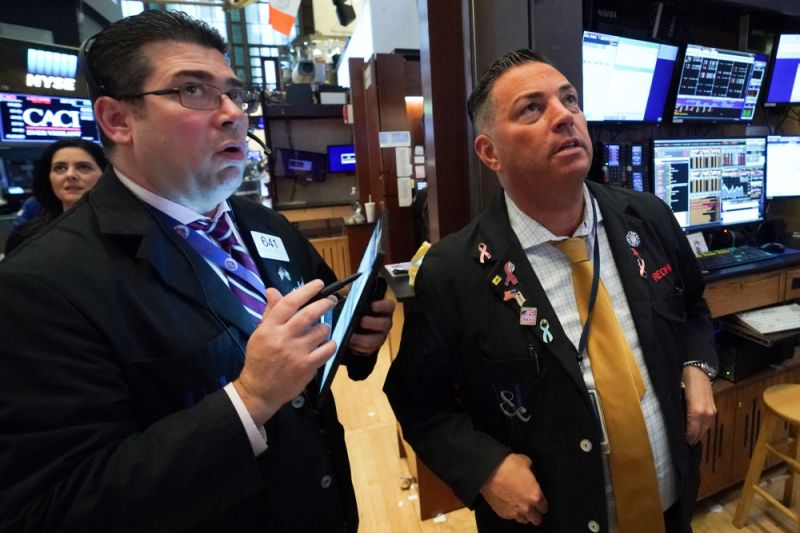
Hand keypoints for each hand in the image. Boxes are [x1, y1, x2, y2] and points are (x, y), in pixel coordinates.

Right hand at [233, 280, 336, 424]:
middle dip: (324, 303)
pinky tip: (325, 345)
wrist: (259, 390)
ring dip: (325, 328)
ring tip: (321, 331)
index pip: (289, 302)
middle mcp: (283, 337)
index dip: (306, 290)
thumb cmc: (259, 359)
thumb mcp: (260, 333)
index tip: (318, 284)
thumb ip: (270, 312)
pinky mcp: (307, 366)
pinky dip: (330, 344)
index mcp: (270, 327)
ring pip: (321, 331)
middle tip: (331, 300)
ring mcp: (297, 352)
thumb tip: (273, 290)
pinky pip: (327, 349)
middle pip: (309, 313)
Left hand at [346, 298, 394, 356]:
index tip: (372, 305)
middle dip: (372, 323)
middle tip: (361, 321)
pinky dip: (358, 348)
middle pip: (384, 324)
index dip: (382, 306)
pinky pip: (368, 350)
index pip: (389, 306)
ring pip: (375, 340)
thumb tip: (337, 298)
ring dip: (362, 339)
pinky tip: (350, 344)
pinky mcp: (374, 347)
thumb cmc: (357, 312)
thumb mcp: (357, 303)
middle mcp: (385, 323)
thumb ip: (353, 300)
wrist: (356, 326)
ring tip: (351, 337)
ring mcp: (381, 336)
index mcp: (384, 310)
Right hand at [480, 453, 548, 524]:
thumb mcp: (526, 462)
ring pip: (524, 520)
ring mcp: (514, 512)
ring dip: (524, 515)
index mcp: (535, 495)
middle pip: (536, 519)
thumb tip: (530, 474)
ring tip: (521, 508)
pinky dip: (511, 513)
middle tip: (532, 507)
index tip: (540, 502)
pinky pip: (511, 517)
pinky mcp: (502, 513)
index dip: (542, 504)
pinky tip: (510, 505)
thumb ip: (531, 472)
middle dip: (535, 513)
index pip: (544, 507)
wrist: (488, 470)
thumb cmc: (506, 465)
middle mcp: (526, 507)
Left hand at [682, 365, 716, 444]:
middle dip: (689, 439)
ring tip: (684, 437)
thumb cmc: (684, 381)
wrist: (697, 369)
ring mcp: (711, 412)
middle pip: (699, 434)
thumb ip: (677, 412)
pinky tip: (692, 428)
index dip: (684, 440)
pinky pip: (706, 423)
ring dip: (695, 434)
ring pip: (703, 430)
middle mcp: (707, 414)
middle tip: (679, 443)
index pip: (691, 433)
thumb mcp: (677, 397)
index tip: (676, 445)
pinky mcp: (713, 409)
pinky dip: (699, 427)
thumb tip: (674, 425)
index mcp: (697, 412)